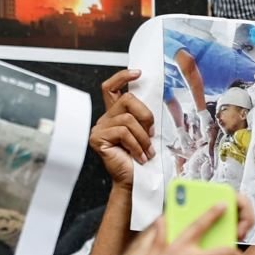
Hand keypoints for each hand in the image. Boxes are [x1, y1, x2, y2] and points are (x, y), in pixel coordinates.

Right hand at [88, 67, 155, 187]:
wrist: (134, 181)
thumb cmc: (141, 159)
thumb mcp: (146, 132)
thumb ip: (144, 116)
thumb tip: (156, 99)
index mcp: (116, 114)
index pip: (111, 87)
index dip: (122, 77)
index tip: (138, 73)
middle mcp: (106, 119)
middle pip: (127, 100)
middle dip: (146, 115)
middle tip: (151, 134)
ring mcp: (100, 128)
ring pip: (128, 119)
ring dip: (143, 137)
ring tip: (146, 151)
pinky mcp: (98, 139)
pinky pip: (123, 132)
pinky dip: (136, 145)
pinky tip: (139, 156)